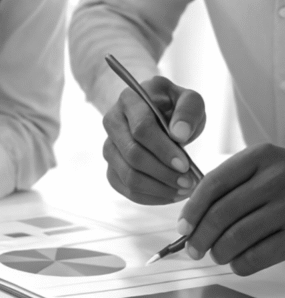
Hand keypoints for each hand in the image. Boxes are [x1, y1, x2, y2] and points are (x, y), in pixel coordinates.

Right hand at [102, 76, 205, 204]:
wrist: (158, 116)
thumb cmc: (175, 107)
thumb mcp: (189, 100)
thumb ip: (188, 111)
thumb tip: (179, 134)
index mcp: (129, 100)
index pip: (141, 129)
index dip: (163, 149)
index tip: (185, 165)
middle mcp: (112, 122)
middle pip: (132, 155)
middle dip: (162, 173)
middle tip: (189, 183)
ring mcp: (109, 147)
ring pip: (127, 176)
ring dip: (157, 188)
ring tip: (183, 190)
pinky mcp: (111, 167)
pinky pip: (126, 189)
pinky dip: (150, 197)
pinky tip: (171, 195)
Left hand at [177, 144, 284, 275]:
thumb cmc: (282, 183)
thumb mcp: (258, 169)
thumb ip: (225, 187)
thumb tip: (188, 224)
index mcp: (260, 156)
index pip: (213, 184)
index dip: (191, 210)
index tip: (182, 229)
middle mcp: (278, 178)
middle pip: (221, 213)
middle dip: (200, 238)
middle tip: (194, 250)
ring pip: (236, 237)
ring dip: (218, 252)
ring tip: (217, 254)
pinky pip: (258, 256)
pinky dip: (240, 264)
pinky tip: (237, 262)